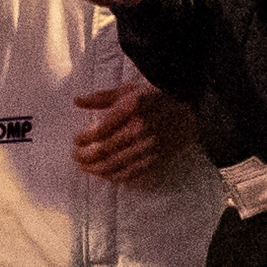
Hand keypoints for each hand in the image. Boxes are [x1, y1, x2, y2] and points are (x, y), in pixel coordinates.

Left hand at [71, 79, 189, 185]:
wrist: (191, 108)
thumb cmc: (156, 95)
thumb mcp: (129, 89)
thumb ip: (102, 97)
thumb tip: (77, 101)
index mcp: (131, 108)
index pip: (100, 130)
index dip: (83, 138)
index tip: (76, 140)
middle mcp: (140, 128)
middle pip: (105, 150)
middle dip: (85, 156)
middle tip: (76, 156)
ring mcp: (150, 146)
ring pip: (116, 165)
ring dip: (96, 169)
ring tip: (85, 167)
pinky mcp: (157, 158)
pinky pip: (132, 172)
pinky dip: (115, 176)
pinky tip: (105, 175)